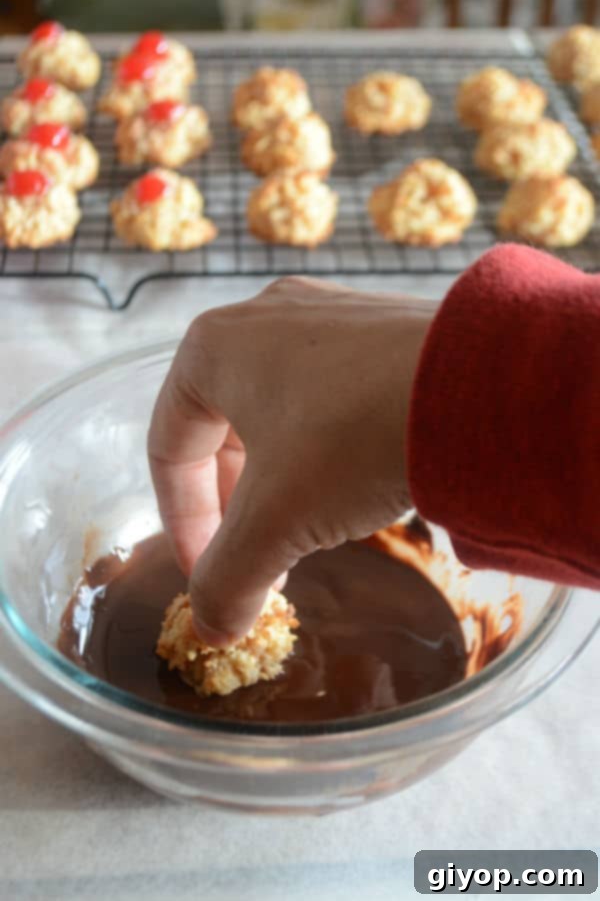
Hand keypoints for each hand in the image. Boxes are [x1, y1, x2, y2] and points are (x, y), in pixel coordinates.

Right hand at [148, 276, 432, 645]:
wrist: (480, 386)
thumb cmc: (353, 438)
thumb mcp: (276, 523)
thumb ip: (227, 580)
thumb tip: (210, 628)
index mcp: (213, 349)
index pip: (170, 448)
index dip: (182, 523)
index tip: (206, 574)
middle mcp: (263, 318)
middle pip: (223, 429)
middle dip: (236, 505)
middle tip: (259, 558)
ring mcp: (328, 314)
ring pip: (279, 412)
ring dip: (282, 480)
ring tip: (309, 529)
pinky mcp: (380, 326)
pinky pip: (332, 395)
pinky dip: (327, 448)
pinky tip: (358, 483)